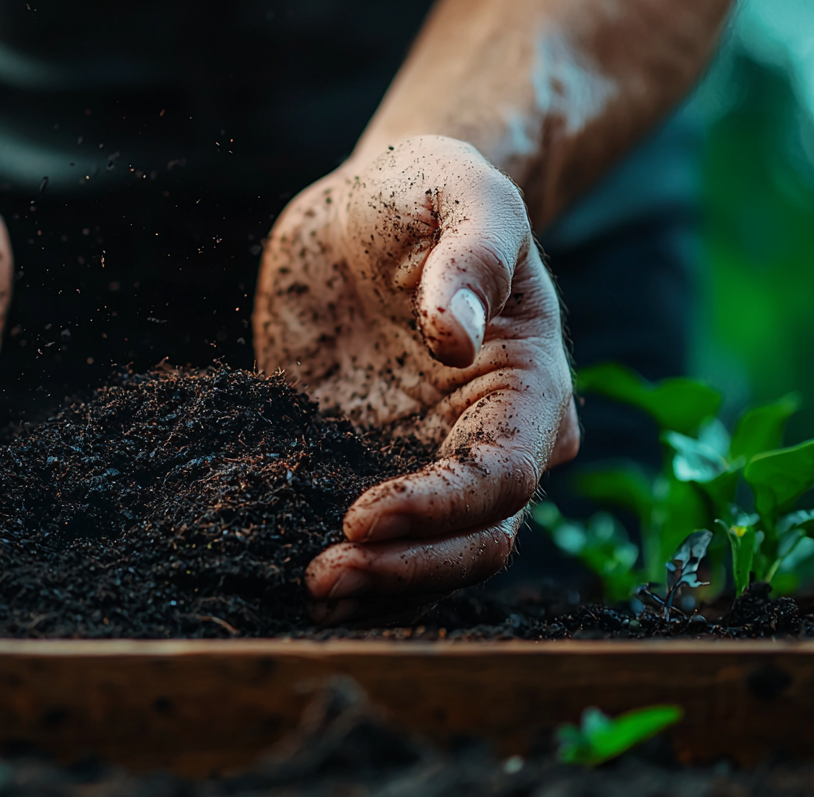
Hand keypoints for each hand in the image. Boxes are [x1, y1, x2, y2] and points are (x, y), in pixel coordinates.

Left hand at [255, 136, 578, 623]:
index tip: (362, 515)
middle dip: (407, 568)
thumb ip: (468, 256)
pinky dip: (344, 562)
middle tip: (324, 576)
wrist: (367, 209)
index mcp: (528, 382)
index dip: (441, 507)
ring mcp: (427, 459)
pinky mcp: (364, 462)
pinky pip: (370, 535)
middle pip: (475, 539)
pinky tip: (285, 569)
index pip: (504, 473)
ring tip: (308, 589)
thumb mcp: (458, 191)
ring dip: (377, 585)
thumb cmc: (427, 189)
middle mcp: (487, 437)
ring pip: (429, 557)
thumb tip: (451, 338)